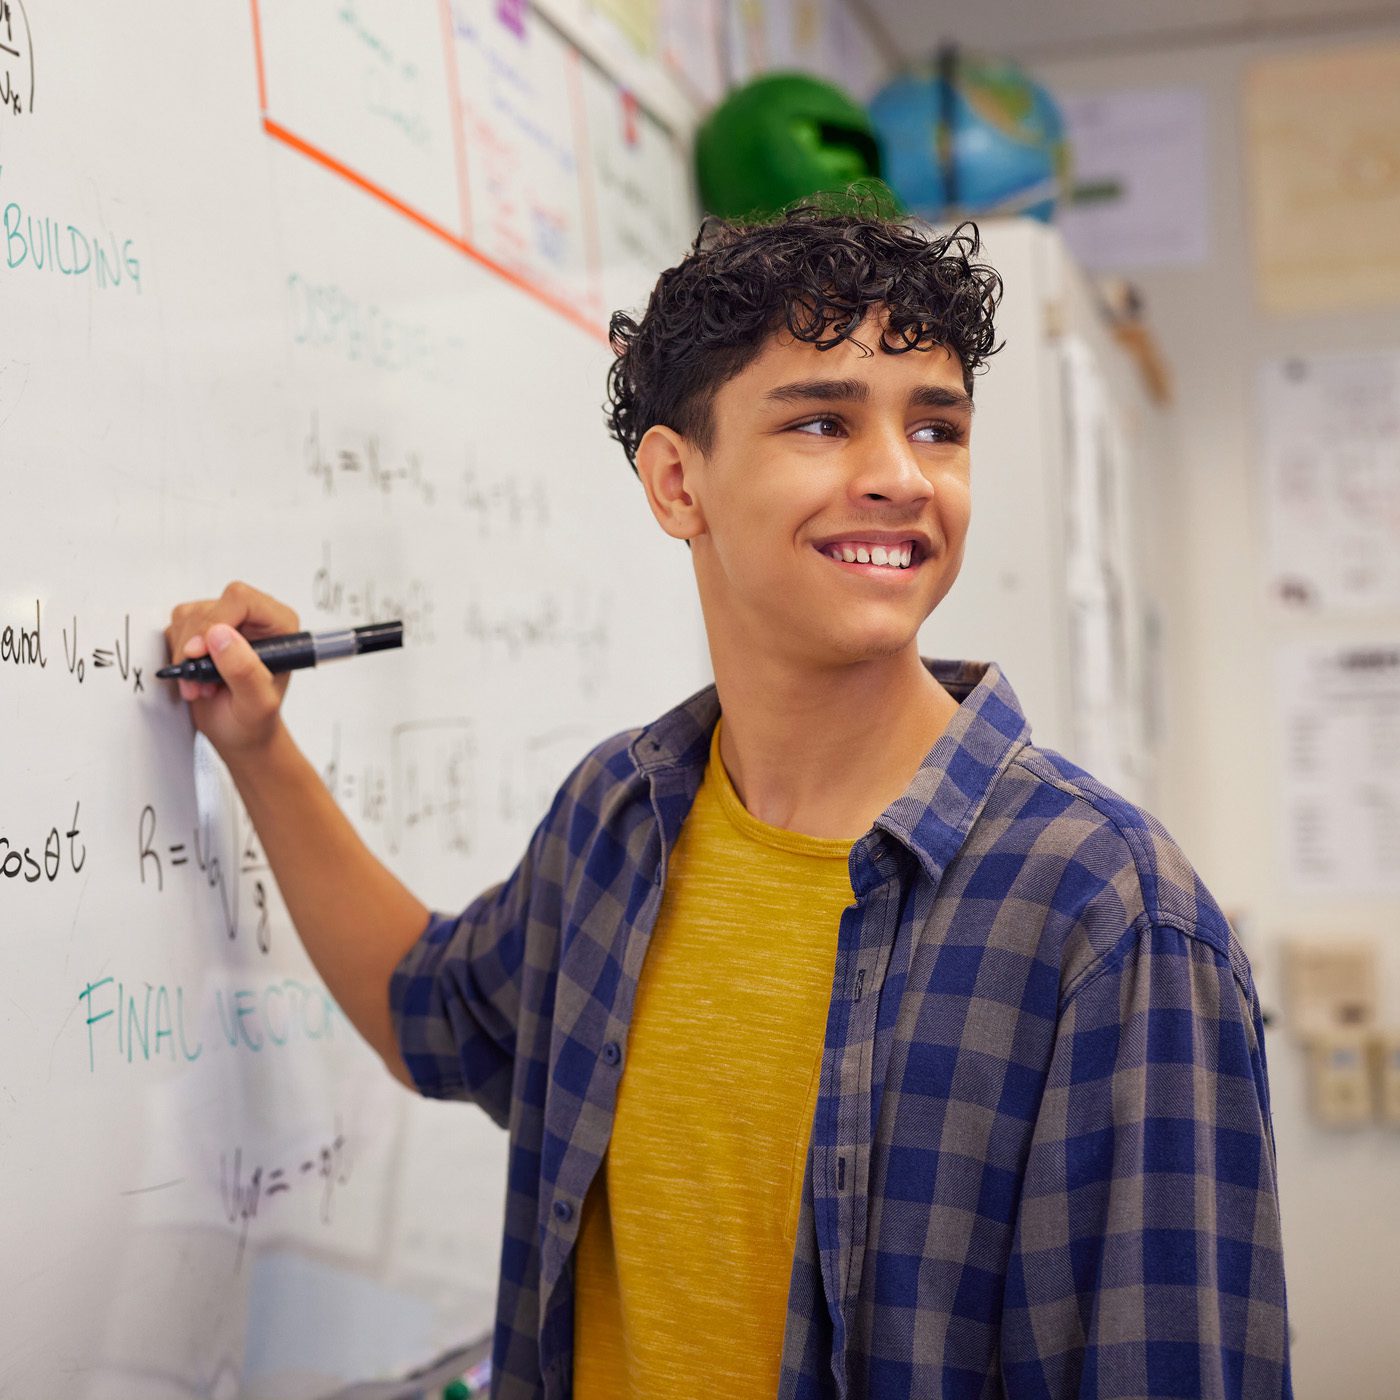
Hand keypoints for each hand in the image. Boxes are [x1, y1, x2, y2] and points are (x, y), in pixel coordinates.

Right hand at [164, 581, 299, 759]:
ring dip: (185, 656)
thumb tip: (220, 634)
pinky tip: (194, 679)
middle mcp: (253, 617)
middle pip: (209, 608)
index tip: (200, 653)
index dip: (215, 622)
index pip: (241, 599)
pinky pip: (175, 629)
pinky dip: (177, 657)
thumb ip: (244, 670)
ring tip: (203, 685)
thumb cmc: (255, 721)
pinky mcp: (202, 631)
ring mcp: (226, 622)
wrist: (239, 732)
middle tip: (203, 682)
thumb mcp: (257, 704)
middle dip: (195, 648)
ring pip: (188, 617)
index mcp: (278, 625)